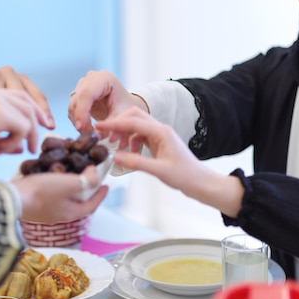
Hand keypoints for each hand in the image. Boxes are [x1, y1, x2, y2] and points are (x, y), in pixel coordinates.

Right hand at [0, 87, 46, 159]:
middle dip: (36, 124)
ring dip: (25, 137)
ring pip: (28, 116)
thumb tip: (22, 147)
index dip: (36, 111)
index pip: (22, 95)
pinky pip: (23, 127)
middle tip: (32, 148)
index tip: (44, 128)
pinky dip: (15, 142)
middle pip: (28, 102)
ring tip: (7, 151)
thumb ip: (6, 139)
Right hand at [13, 165, 107, 223]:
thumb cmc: (42, 193)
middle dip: (86, 190)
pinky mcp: (35, 205)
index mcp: (71, 212)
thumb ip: (87, 180)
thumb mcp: (69, 184)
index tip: (107, 185)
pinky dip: (57, 185)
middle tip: (89, 177)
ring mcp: (46, 212)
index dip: (101, 194)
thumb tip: (95, 173)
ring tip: (72, 174)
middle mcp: (60, 215)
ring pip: (64, 198)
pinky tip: (52, 175)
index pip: (92, 204)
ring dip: (71, 187)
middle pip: (79, 202)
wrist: (12, 199)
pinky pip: (51, 195)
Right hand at [68, 70, 148, 132]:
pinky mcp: (78, 93)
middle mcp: (91, 78)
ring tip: (90, 133)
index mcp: (104, 78)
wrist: (125, 104)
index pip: (87, 94)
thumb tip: (95, 136)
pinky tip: (87, 128)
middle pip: (78, 100)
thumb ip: (110, 125)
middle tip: (87, 135)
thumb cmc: (126, 107)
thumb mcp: (122, 116)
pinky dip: (77, 120)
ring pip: (73, 105)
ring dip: (78, 121)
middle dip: (80, 119)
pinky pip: (73, 109)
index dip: (82, 112)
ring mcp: (83, 84)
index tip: (80, 128)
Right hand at [95, 107, 243, 216]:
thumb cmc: (185, 177)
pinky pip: (140, 135)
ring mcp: (160, 135)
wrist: (200, 182)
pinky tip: (129, 152)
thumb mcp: (159, 171)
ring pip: (136, 125)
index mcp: (161, 132)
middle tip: (103, 134)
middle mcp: (160, 129)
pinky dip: (131, 140)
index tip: (98, 126)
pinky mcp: (159, 142)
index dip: (114, 123)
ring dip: (124, 132)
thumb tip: (115, 156)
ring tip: (115, 145)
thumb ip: (136, 162)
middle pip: (134, 116)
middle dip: (118, 123)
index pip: (132, 121)